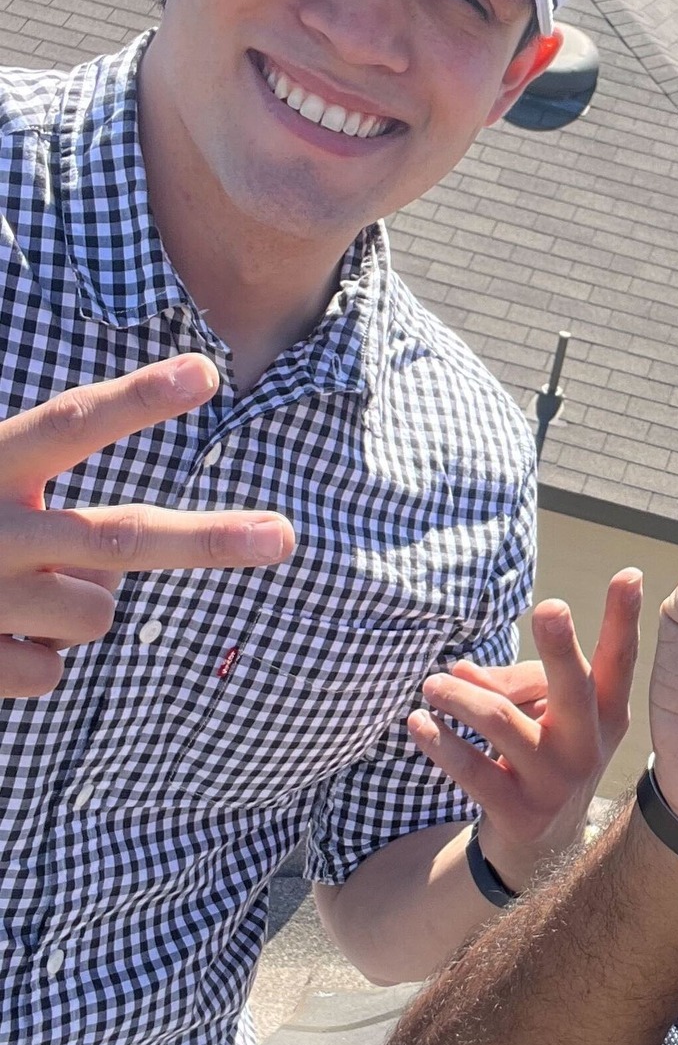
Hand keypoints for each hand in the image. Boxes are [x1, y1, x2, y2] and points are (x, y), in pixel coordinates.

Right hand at [0, 355, 294, 696]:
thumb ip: (44, 501)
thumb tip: (115, 574)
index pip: (66, 424)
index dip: (136, 399)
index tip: (207, 373)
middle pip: (117, 538)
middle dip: (209, 539)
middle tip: (285, 536)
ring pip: (96, 613)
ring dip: (79, 607)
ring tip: (19, 594)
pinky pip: (50, 672)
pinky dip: (31, 659)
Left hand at [409, 569, 643, 891]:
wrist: (541, 841)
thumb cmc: (543, 750)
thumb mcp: (542, 712)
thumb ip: (510, 682)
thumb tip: (460, 672)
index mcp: (607, 712)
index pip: (619, 658)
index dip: (624, 617)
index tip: (629, 573)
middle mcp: (589, 744)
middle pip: (575, 688)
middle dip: (564, 647)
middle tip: (548, 608)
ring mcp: (557, 782)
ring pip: (501, 721)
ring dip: (459, 697)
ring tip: (432, 684)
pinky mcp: (521, 813)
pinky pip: (471, 770)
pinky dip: (439, 742)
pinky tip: (418, 724)